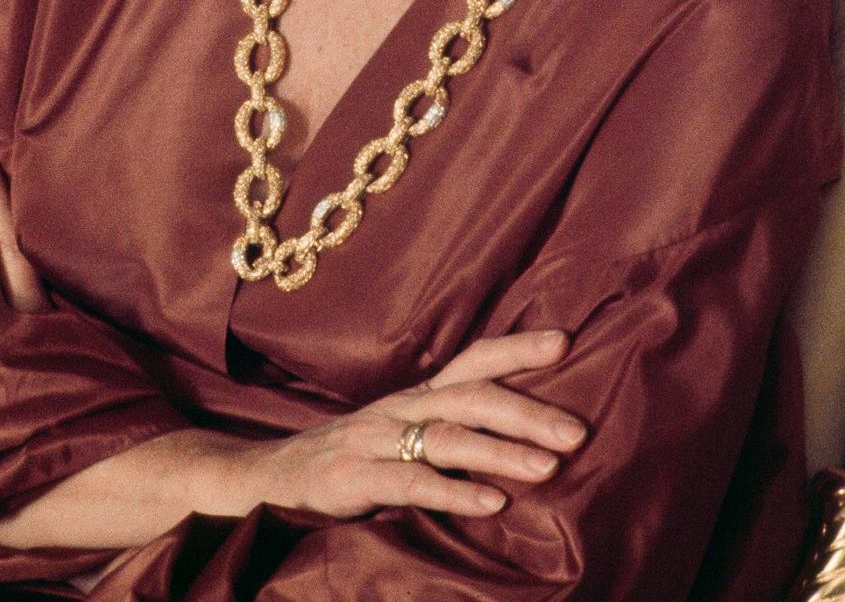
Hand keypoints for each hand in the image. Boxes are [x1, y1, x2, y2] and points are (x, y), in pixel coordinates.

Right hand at [239, 329, 585, 519]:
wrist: (268, 478)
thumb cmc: (353, 459)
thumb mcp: (404, 435)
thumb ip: (451, 432)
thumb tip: (525, 438)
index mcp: (419, 396)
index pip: (474, 360)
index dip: (517, 348)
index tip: (565, 341)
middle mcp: (402, 408)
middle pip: (471, 395)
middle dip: (527, 409)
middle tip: (576, 430)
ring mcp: (377, 440)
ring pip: (448, 436)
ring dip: (502, 450)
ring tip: (548, 466)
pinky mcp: (355, 476)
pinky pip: (412, 481)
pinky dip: (454, 489)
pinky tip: (490, 503)